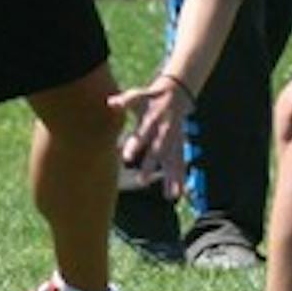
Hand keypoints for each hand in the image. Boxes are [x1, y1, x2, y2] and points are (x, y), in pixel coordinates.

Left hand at [108, 73, 192, 199]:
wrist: (176, 95)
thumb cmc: (150, 98)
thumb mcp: (138, 96)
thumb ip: (125, 101)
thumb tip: (110, 102)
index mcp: (152, 121)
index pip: (142, 134)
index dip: (135, 146)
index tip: (127, 159)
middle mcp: (164, 133)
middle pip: (157, 151)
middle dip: (151, 166)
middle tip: (142, 181)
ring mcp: (174, 141)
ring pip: (173, 161)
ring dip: (172, 178)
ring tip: (170, 196)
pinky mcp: (179, 147)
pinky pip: (181, 164)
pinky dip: (180, 178)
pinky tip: (177, 194)